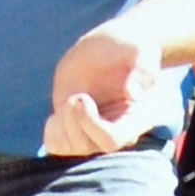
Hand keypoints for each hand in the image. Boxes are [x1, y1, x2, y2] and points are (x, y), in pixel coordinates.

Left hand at [44, 19, 161, 157]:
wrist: (116, 47)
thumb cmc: (132, 46)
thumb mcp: (142, 49)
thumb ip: (143, 68)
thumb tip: (133, 92)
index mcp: (134, 118)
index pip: (110, 141)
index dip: (90, 125)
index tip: (82, 98)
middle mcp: (114, 130)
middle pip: (86, 147)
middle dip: (72, 121)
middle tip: (75, 96)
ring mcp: (93, 131)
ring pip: (68, 149)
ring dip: (61, 124)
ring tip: (69, 100)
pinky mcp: (74, 127)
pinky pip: (56, 146)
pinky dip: (51, 131)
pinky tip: (59, 111)